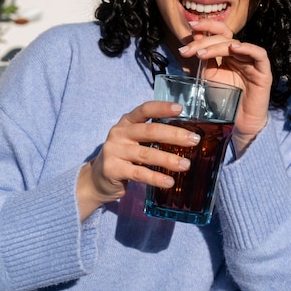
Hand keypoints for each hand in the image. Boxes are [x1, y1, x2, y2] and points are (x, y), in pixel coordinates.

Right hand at [76, 101, 200, 220]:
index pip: (145, 110)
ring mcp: (115, 151)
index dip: (162, 108)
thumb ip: (152, 136)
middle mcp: (119, 133)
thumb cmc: (124, 157)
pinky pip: (139, 173)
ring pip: (146, 154)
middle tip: (194, 140)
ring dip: (168, 159)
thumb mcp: (134, 141)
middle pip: (150, 131)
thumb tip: (186, 138)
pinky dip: (156, 178)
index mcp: (127, 122)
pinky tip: (169, 182)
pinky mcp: (113, 169)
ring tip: (186, 165)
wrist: (97, 179)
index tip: (180, 109)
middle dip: (174, 135)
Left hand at [179, 19, 271, 156]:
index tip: (190, 27)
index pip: (219, 33)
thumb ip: (203, 59)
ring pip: (236, 45)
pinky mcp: (263, 72)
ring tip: (201, 54)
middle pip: (224, 37)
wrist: (237, 123)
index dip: (206, 26)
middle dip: (204, 41)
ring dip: (218, 46)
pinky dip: (247, 49)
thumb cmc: (223, 101)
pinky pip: (259, 54)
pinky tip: (234, 49)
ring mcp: (252, 62)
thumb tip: (191, 39)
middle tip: (188, 50)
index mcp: (227, 54)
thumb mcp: (208, 76)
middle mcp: (240, 55)